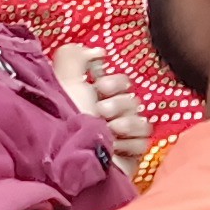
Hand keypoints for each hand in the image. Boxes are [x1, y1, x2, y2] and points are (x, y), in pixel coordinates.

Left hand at [55, 44, 153, 166]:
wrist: (72, 159)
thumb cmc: (66, 121)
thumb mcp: (64, 82)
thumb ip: (74, 57)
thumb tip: (96, 50)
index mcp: (92, 98)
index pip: (121, 82)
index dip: (115, 83)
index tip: (100, 88)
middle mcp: (107, 116)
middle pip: (133, 99)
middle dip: (119, 105)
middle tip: (102, 114)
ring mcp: (119, 137)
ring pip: (141, 120)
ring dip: (126, 124)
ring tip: (110, 133)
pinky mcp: (129, 156)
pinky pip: (144, 141)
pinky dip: (131, 143)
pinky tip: (116, 148)